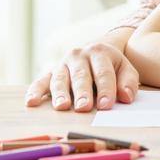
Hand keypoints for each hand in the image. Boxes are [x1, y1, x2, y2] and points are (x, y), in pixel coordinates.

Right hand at [24, 42, 139, 111]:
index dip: (106, 89)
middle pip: (81, 76)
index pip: (104, 73)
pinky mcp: (49, 72)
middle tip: (84, 107)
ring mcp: (62, 64)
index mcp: (99, 53)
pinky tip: (31, 102)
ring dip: (60, 93)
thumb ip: (128, 82)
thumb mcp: (125, 69)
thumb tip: (126, 97)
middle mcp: (79, 56)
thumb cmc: (112, 67)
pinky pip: (40, 81)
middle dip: (82, 92)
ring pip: (60, 79)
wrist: (94, 51)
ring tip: (62, 107)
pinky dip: (35, 91)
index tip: (106, 106)